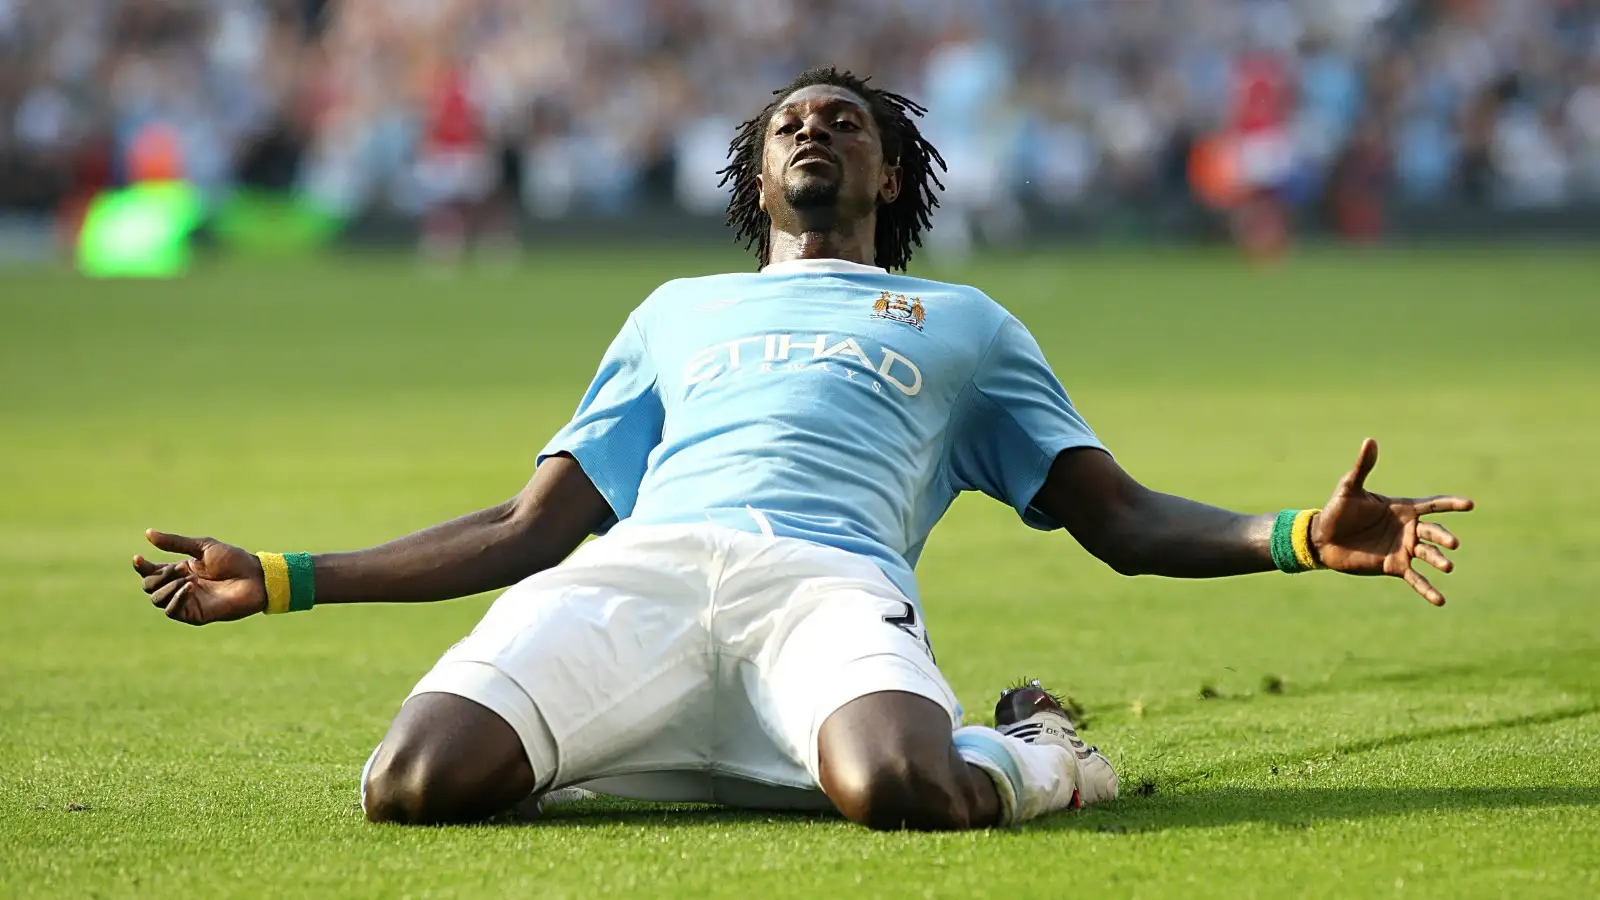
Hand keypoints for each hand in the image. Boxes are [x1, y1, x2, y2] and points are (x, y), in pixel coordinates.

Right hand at [132, 530, 266, 624]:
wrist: (255, 577)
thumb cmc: (234, 560)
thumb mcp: (202, 547)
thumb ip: (175, 543)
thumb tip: (147, 533)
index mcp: (181, 570)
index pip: (151, 572)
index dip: (141, 567)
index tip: (138, 558)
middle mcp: (180, 586)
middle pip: (149, 586)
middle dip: (159, 576)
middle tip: (182, 568)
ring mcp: (187, 601)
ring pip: (157, 599)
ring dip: (167, 586)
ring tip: (188, 579)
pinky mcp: (195, 615)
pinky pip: (172, 611)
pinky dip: (176, 598)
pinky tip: (189, 587)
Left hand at [1312, 439, 1474, 605]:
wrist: (1322, 539)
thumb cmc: (1337, 510)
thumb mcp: (1349, 488)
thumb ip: (1363, 467)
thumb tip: (1370, 441)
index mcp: (1402, 508)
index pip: (1432, 505)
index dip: (1451, 504)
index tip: (1470, 504)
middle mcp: (1408, 529)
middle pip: (1433, 532)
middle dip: (1444, 537)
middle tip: (1452, 544)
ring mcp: (1404, 549)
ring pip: (1428, 555)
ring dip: (1438, 560)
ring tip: (1447, 566)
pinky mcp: (1395, 567)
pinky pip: (1415, 579)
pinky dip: (1427, 590)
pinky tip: (1440, 601)